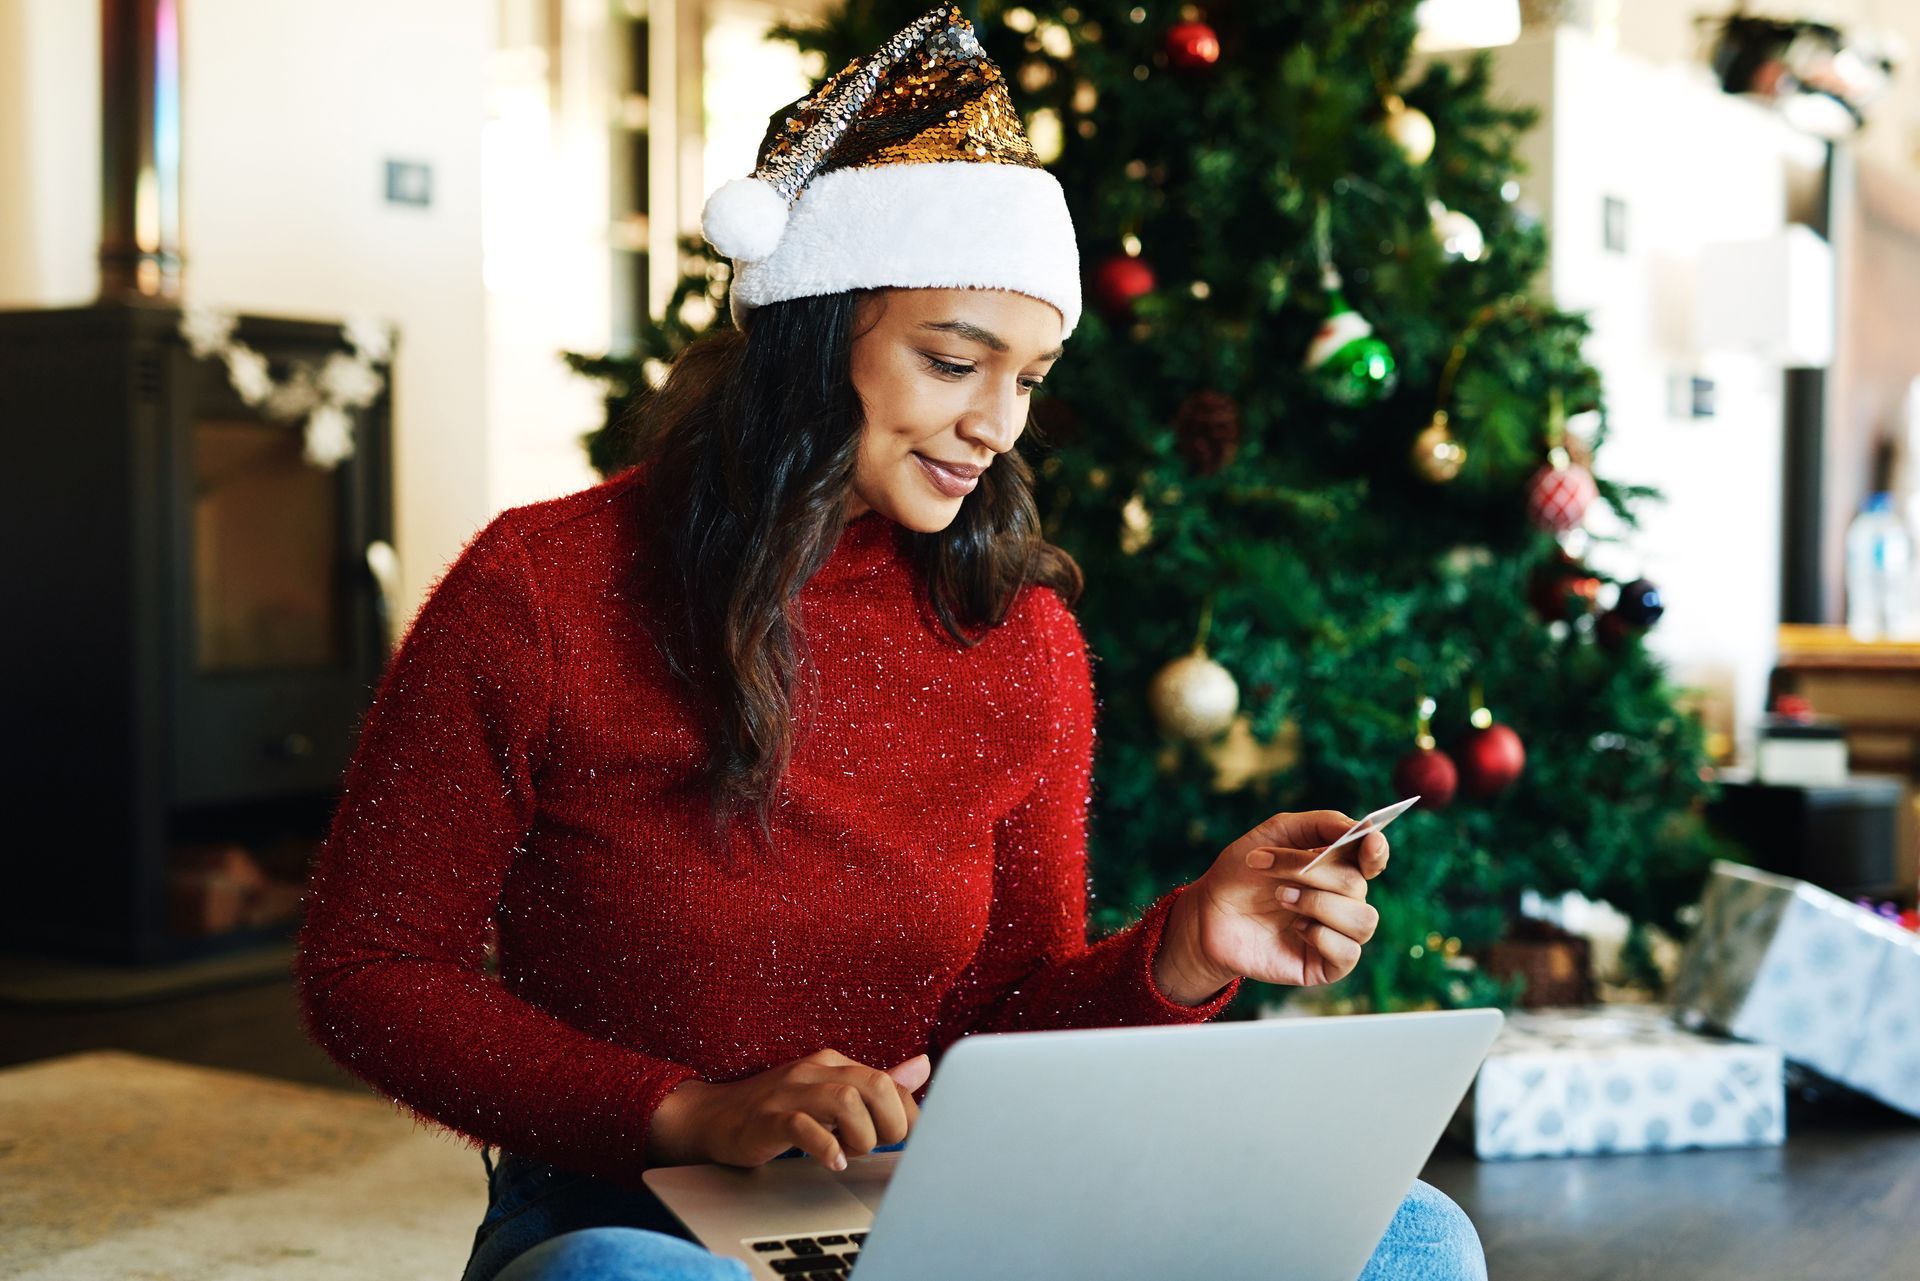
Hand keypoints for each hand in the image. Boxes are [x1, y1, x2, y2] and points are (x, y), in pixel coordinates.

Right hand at [649, 1048, 931, 1170]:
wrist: (713, 1116)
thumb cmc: (777, 1107)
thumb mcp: (830, 1090)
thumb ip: (875, 1083)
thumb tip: (923, 1066)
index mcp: (834, 1064)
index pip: (889, 1082)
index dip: (905, 1115)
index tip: (902, 1140)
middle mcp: (815, 1072)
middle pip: (874, 1085)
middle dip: (890, 1122)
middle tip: (880, 1146)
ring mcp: (789, 1094)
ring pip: (845, 1101)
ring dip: (860, 1135)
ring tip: (851, 1152)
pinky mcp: (767, 1120)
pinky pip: (803, 1127)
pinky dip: (825, 1147)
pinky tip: (832, 1162)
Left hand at [1170, 809, 1389, 990]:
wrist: (1208, 913)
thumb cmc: (1241, 872)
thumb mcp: (1274, 833)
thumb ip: (1319, 824)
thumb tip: (1364, 827)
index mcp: (1336, 866)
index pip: (1373, 858)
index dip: (1377, 851)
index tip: (1369, 840)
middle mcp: (1343, 899)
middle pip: (1356, 884)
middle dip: (1310, 871)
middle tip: (1264, 864)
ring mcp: (1337, 932)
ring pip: (1363, 920)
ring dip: (1318, 903)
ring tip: (1281, 897)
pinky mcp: (1326, 964)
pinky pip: (1349, 953)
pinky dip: (1322, 936)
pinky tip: (1295, 929)